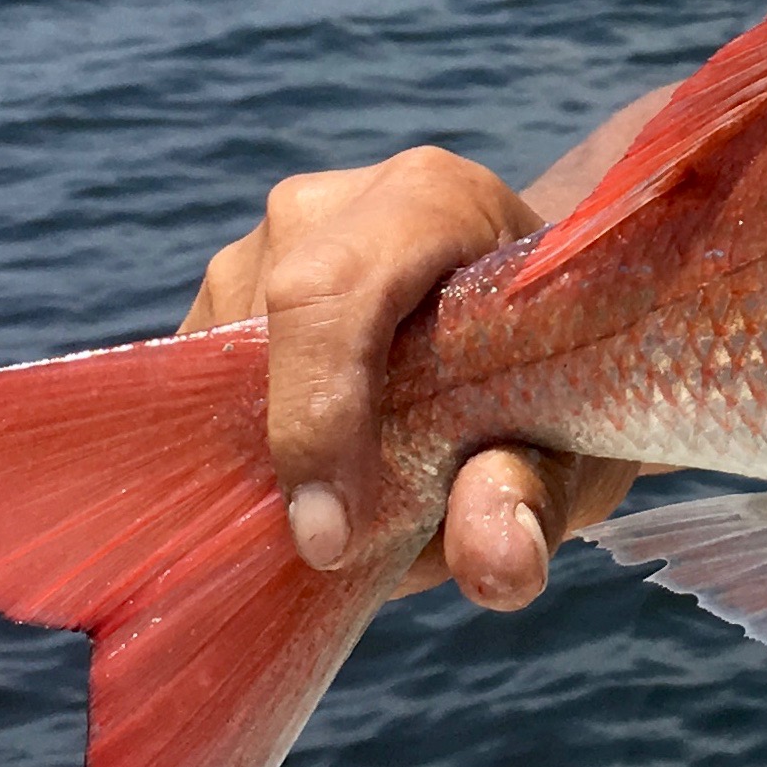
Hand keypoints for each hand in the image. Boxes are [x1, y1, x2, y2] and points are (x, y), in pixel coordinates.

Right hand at [181, 146, 653, 609]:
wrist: (536, 328)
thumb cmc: (563, 374)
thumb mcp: (572, 439)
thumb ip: (533, 495)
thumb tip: (495, 567)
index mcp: (434, 200)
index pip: (333, 292)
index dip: (316, 415)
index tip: (330, 540)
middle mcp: (333, 206)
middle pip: (264, 336)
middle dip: (291, 456)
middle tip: (348, 546)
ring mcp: (263, 244)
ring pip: (215, 372)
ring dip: (266, 462)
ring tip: (357, 501)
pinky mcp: (222, 296)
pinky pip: (194, 386)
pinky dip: (239, 450)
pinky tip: (305, 484)